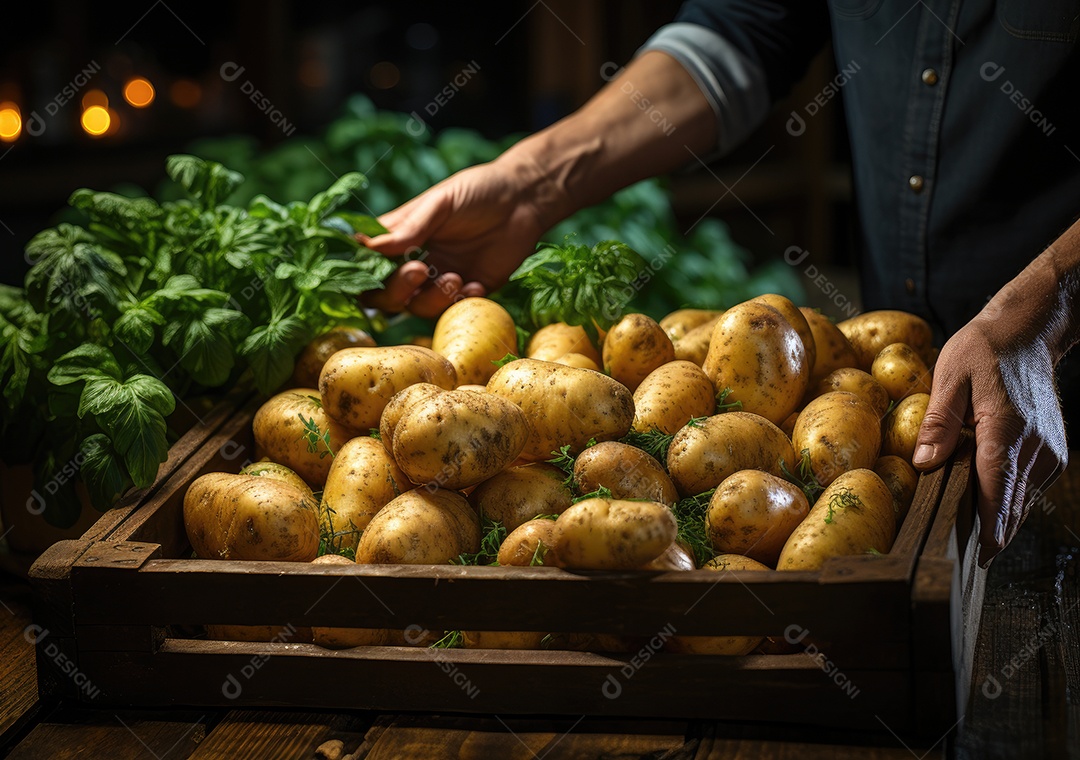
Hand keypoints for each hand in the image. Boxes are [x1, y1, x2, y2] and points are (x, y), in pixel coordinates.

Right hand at [360, 161, 548, 317]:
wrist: (525, 200)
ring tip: (456, 278)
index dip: (364, 272)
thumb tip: (369, 246)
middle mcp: (414, 260)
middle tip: (420, 271)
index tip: (374, 270)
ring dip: (433, 298)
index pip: (367, 262)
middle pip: (386, 294)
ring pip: (418, 307)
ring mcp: (439, 279)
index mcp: (399, 236)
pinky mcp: (467, 291)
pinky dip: (461, 302)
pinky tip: (476, 284)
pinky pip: (453, 310)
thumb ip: (409, 227)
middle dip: (398, 290)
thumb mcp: (440, 203)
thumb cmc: (478, 191)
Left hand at [912, 310, 1067, 566]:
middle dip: (988, 536)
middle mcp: (1036, 447)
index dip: (987, 526)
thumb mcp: (950, 376)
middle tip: (958, 562)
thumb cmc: (984, 350)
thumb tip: (925, 463)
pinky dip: (1008, 504)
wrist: (1028, 333)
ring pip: (1022, 503)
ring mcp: (1049, 453)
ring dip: (998, 523)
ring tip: (967, 547)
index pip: (997, 488)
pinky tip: (983, 511)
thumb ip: (938, 422)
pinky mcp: (1052, 455)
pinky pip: (1027, 491)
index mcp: (1008, 428)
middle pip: (1012, 506)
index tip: (976, 556)